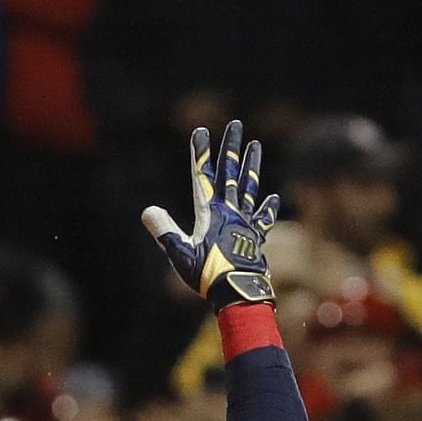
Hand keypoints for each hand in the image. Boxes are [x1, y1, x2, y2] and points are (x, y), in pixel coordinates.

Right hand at [142, 121, 278, 309]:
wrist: (238, 295)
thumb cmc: (208, 277)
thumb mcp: (180, 255)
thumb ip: (165, 232)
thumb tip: (148, 211)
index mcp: (211, 213)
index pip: (202, 176)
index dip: (200, 153)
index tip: (200, 132)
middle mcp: (230, 212)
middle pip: (230, 173)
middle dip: (230, 148)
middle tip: (236, 125)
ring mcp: (244, 224)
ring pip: (249, 188)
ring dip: (251, 166)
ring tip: (256, 146)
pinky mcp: (254, 239)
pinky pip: (262, 219)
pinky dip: (266, 207)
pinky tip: (273, 197)